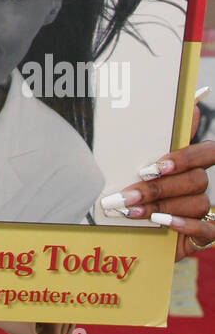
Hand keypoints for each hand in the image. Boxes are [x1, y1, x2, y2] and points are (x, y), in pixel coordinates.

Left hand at [103, 101, 214, 259]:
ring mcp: (204, 209)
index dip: (185, 158)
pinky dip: (183, 225)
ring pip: (196, 203)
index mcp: (188, 163)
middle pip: (195, 180)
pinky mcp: (204, 234)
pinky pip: (206, 229)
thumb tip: (181, 100)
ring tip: (132, 211)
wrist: (134, 230)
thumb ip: (156, 137)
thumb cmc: (136, 189)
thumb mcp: (137, 162)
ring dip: (162, 207)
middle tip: (128, 194)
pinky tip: (161, 224)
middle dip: (158, 188)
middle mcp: (198, 183)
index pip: (206, 152)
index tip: (156, 166)